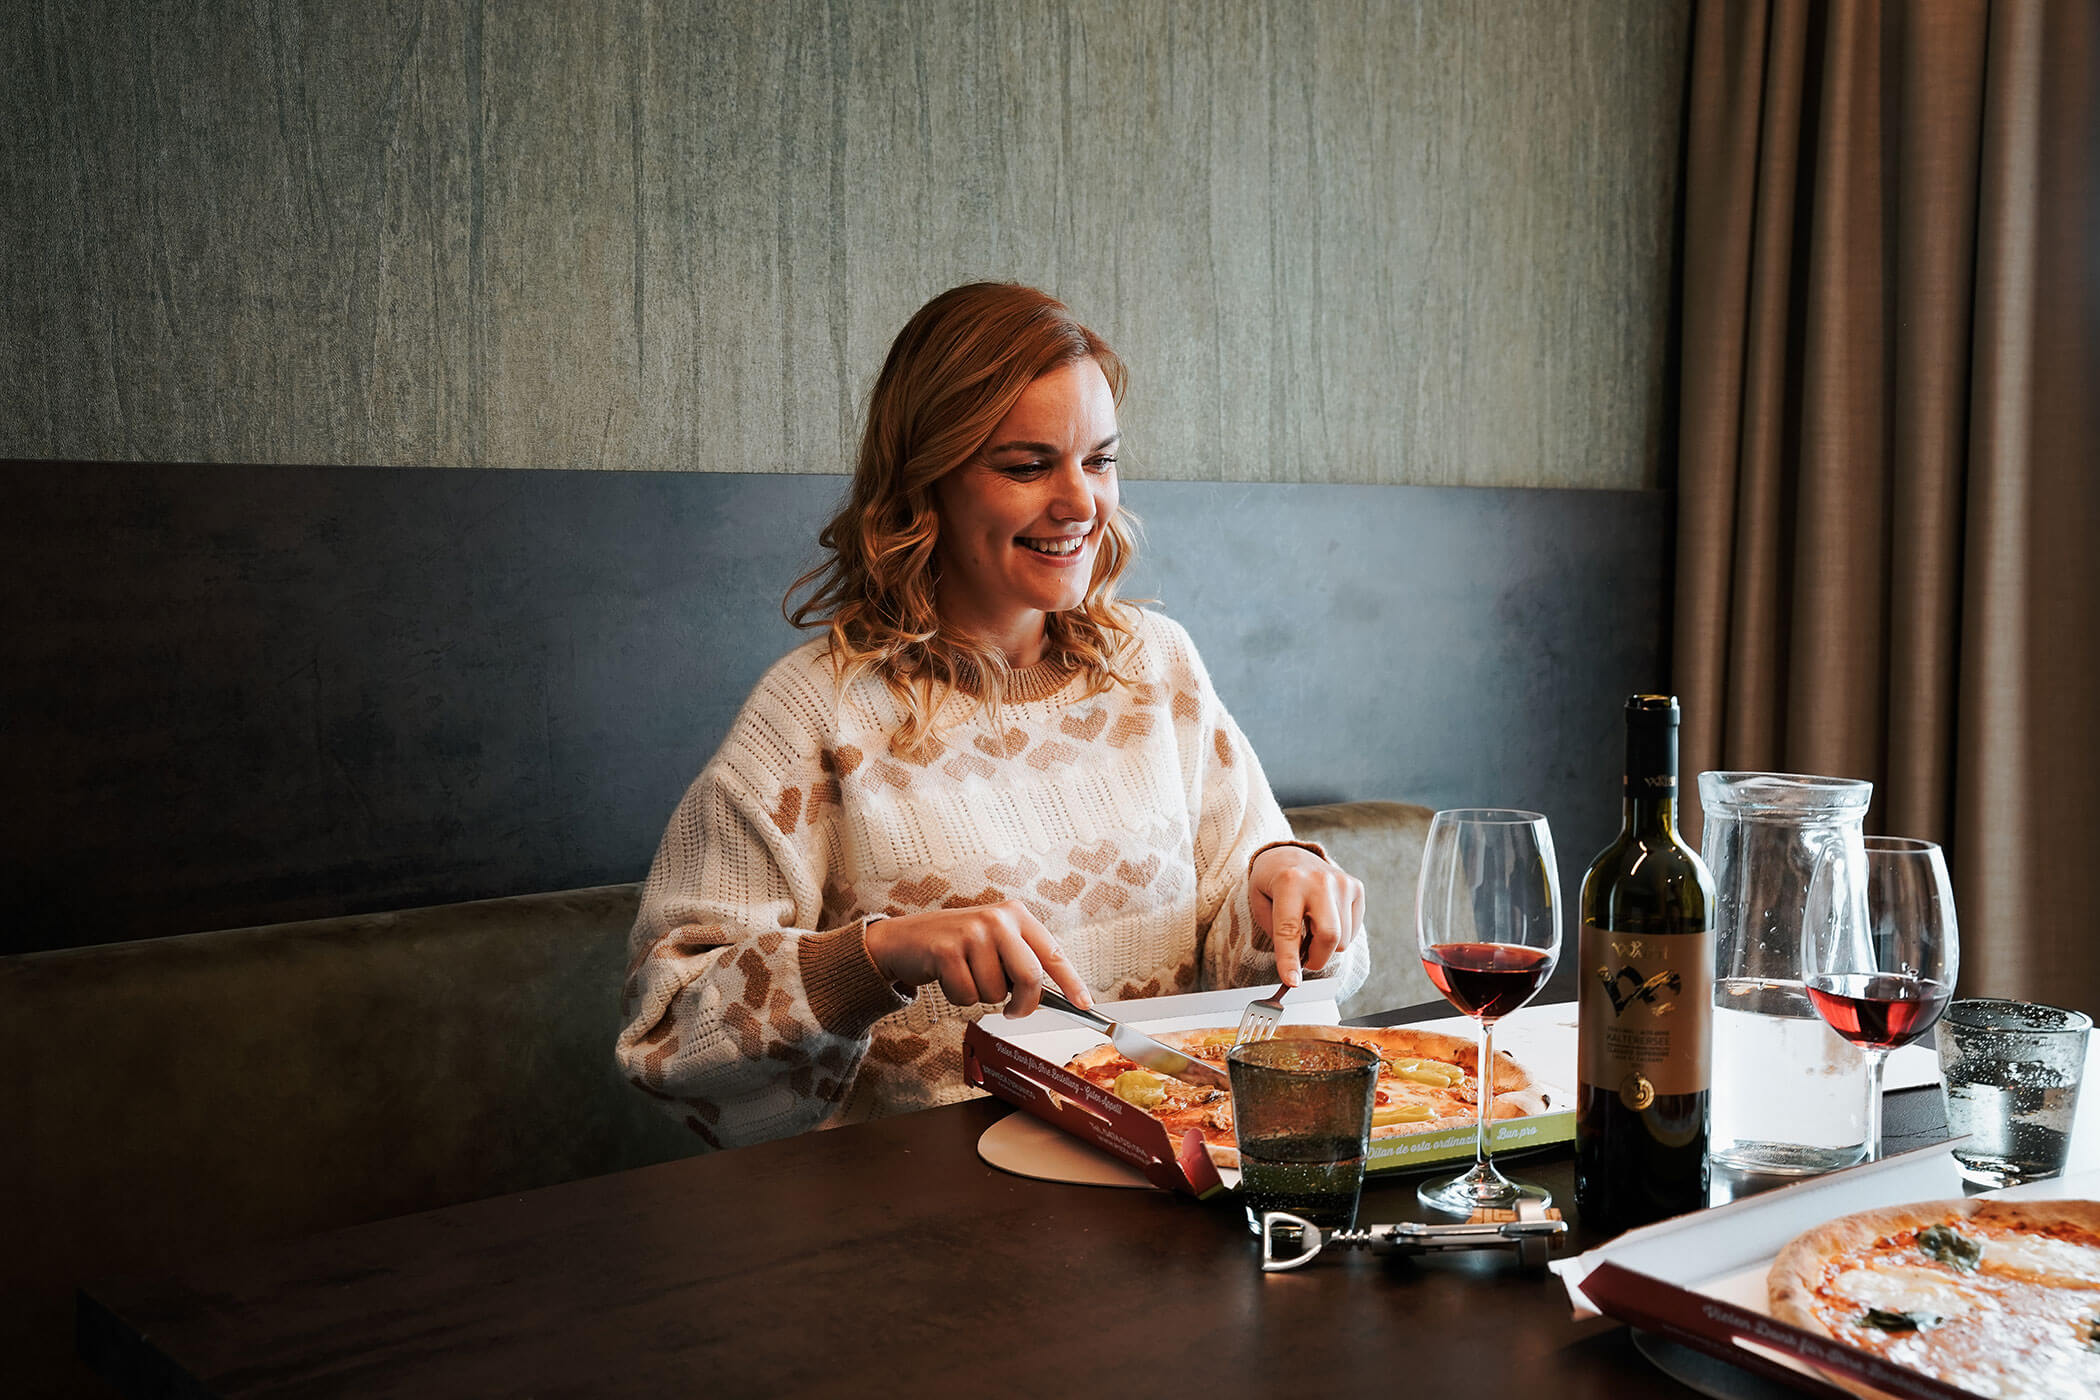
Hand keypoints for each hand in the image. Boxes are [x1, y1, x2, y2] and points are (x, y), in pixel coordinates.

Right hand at [861, 901, 1092, 1015]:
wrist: (904, 940)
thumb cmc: (956, 947)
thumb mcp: (993, 943)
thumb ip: (1020, 962)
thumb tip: (1053, 997)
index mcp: (1015, 915)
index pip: (1052, 953)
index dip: (1071, 982)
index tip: (1084, 1004)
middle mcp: (997, 919)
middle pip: (1030, 977)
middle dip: (1024, 1004)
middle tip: (1012, 1011)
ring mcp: (971, 933)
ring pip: (996, 992)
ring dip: (981, 997)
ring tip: (966, 976)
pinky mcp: (947, 950)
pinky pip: (968, 996)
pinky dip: (959, 997)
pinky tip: (948, 978)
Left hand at [1249, 845, 1364, 986]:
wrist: (1291, 855)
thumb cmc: (1272, 882)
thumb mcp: (1259, 903)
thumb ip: (1276, 933)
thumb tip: (1296, 966)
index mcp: (1288, 882)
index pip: (1289, 929)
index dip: (1289, 960)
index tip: (1291, 981)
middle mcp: (1319, 881)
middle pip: (1329, 936)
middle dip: (1316, 959)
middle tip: (1303, 960)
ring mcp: (1342, 883)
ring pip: (1342, 939)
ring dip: (1325, 946)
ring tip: (1310, 929)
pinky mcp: (1356, 888)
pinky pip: (1353, 930)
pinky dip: (1339, 935)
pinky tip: (1323, 919)